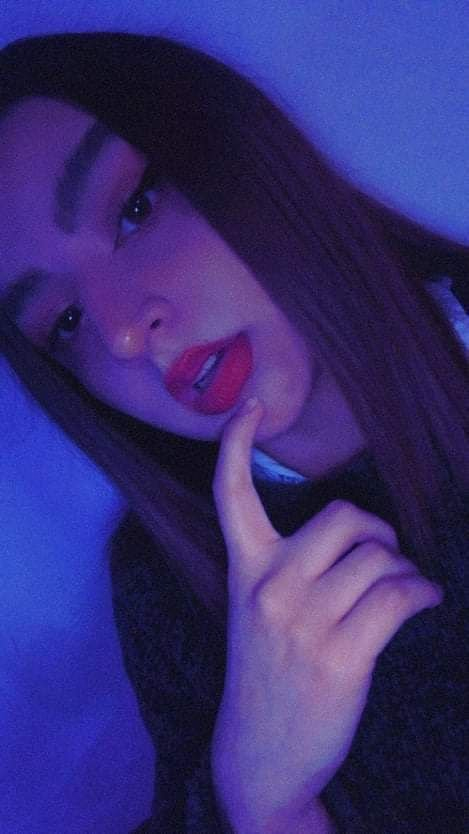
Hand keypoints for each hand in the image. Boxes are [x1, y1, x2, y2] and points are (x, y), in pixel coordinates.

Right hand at [210, 398, 442, 832]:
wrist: (259, 756)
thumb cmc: (266, 674)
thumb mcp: (258, 613)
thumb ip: (290, 569)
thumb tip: (361, 536)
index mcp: (246, 571)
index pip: (231, 494)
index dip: (236, 443)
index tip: (249, 406)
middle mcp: (272, 588)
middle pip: (344, 516)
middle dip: (378, 529)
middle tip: (385, 550)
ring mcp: (305, 622)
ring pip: (380, 558)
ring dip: (404, 569)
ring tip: (404, 588)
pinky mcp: (342, 655)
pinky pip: (400, 595)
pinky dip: (424, 591)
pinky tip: (426, 599)